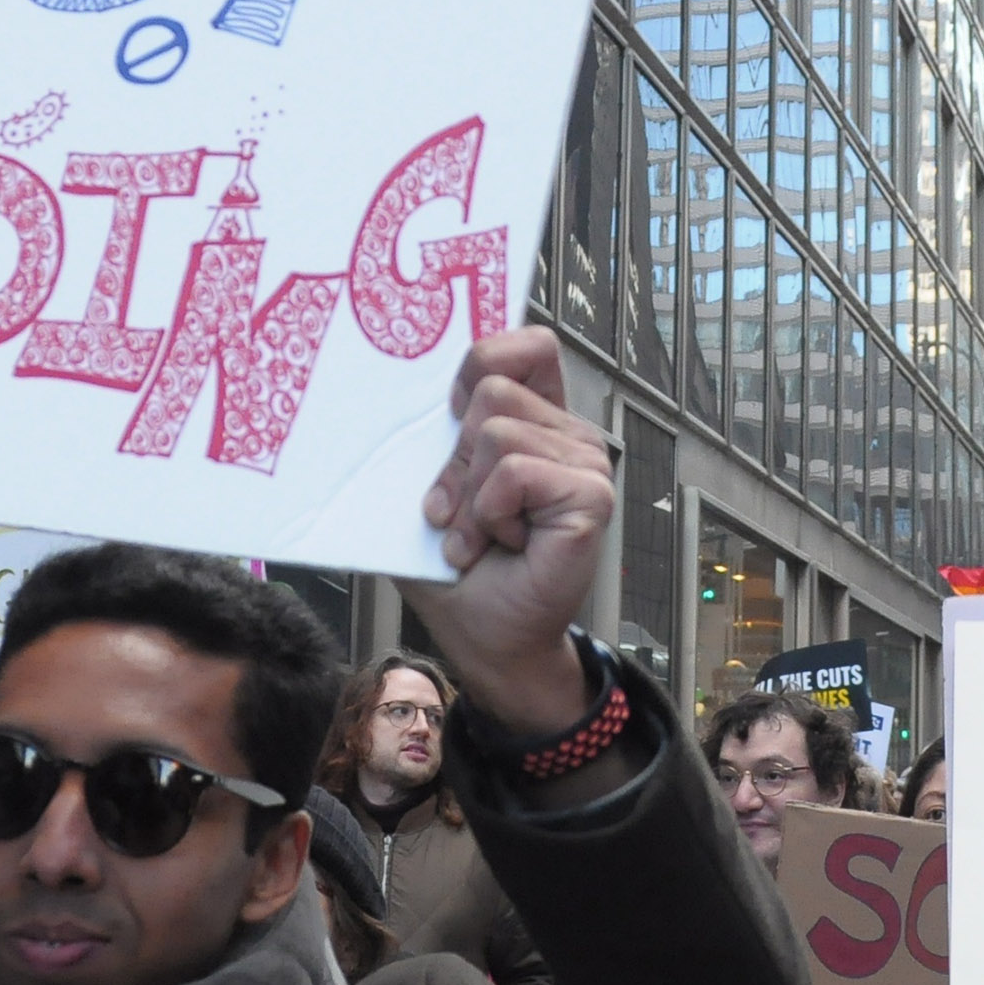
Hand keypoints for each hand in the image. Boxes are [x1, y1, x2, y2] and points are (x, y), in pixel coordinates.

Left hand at [400, 329, 610, 742]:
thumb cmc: (459, 570)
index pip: (527, 345)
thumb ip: (430, 439)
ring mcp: (586, 462)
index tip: (449, 415)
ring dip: (469, 497)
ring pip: (498, 432)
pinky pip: (515, 472)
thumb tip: (392, 397)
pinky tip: (502, 544)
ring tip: (479, 535)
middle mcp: (568, 433)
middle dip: (454, 458)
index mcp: (537, 419)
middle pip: (493, 389)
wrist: (488, 638)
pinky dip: (490, 514)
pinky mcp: (591, 496)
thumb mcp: (429, 490)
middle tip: (455, 511)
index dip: (483, 362)